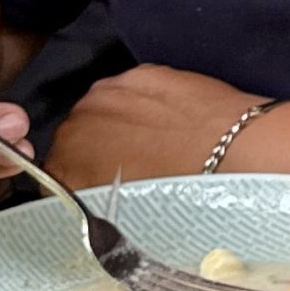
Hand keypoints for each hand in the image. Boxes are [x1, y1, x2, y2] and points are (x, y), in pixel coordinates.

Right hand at [49, 65, 249, 187]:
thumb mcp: (128, 217)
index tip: (99, 192)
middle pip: (76, 140)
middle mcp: (77, 123)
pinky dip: (145, 104)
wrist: (234, 153)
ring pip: (103, 112)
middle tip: (134, 171)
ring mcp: (108, 93)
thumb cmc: (184, 194)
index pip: (55, 176)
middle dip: (98, 154)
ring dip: (120, 125)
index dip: (79, 186)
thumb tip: (98, 205)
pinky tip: (171, 121)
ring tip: (157, 144)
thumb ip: (98, 204)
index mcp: (65, 164)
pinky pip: (132, 92)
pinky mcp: (140, 73)